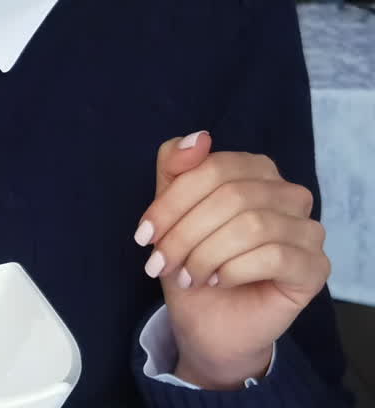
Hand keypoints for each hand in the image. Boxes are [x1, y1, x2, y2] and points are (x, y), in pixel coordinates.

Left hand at [135, 131, 330, 388]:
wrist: (208, 321)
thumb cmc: (192, 262)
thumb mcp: (170, 212)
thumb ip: (176, 169)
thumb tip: (198, 137)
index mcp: (256, 171)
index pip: (215, 167)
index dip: (173, 202)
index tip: (144, 235)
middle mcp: (289, 194)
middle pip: (232, 196)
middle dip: (184, 233)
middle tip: (161, 262)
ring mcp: (307, 230)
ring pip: (251, 226)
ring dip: (205, 255)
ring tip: (187, 275)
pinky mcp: (315, 267)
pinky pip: (273, 256)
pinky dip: (233, 270)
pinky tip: (218, 281)